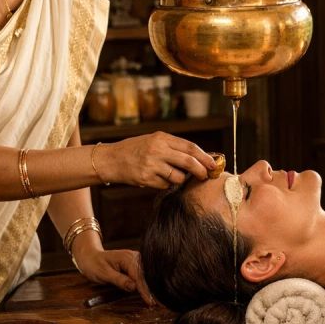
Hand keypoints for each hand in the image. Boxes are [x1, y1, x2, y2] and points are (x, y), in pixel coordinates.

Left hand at [72, 245, 154, 305]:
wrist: (90, 257)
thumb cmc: (94, 265)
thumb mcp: (104, 274)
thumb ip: (119, 280)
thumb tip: (133, 287)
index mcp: (127, 258)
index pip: (139, 276)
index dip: (145, 289)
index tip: (151, 301)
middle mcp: (134, 257)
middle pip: (147, 275)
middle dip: (153, 289)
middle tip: (161, 303)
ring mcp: (136, 260)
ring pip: (147, 275)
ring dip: (152, 287)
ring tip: (160, 300)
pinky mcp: (135, 264)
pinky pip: (143, 275)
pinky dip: (148, 284)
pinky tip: (153, 292)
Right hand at [98, 132, 216, 188]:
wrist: (111, 159)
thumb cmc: (135, 150)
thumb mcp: (153, 141)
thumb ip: (173, 147)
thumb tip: (199, 158)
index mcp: (161, 138)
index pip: (189, 147)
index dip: (204, 156)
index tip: (213, 164)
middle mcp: (157, 150)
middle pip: (188, 162)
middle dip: (201, 170)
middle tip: (206, 176)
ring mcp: (151, 165)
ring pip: (178, 177)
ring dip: (180, 179)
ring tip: (170, 175)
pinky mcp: (146, 178)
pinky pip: (165, 185)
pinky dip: (165, 184)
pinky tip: (155, 178)